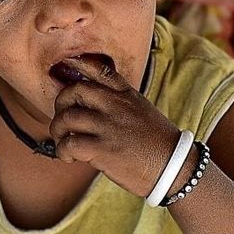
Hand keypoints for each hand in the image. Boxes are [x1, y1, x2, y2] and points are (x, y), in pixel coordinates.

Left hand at [48, 55, 179, 197]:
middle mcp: (116, 105)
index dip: (78, 64)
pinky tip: (69, 157)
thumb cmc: (156, 144)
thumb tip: (90, 106)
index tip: (66, 69)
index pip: (100, 69)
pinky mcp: (103, 149)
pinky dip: (62, 151)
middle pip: (75, 90)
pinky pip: (69, 144)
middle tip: (62, 119)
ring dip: (58, 130)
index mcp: (126, 94)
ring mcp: (109, 126)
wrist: (175, 168)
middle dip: (60, 103)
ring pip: (67, 117)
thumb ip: (119, 103)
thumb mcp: (141, 111)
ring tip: (63, 142)